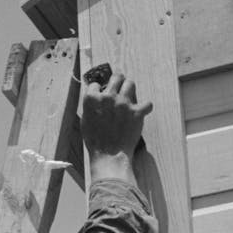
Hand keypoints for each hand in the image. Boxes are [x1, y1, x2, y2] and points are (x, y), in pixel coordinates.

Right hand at [81, 63, 151, 184]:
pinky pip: (147, 103)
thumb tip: (95, 99)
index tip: (101, 93)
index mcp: (92, 99)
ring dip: (130, 89)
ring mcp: (123, 103)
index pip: (95, 84)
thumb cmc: (95, 141)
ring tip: (129, 96)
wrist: (109, 155)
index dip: (98, 89)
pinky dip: (145, 108)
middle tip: (119, 83)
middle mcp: (108, 97)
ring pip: (130, 84)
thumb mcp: (85, 121)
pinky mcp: (137, 112)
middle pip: (116, 77)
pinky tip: (142, 111)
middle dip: (118, 79)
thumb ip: (90, 107)